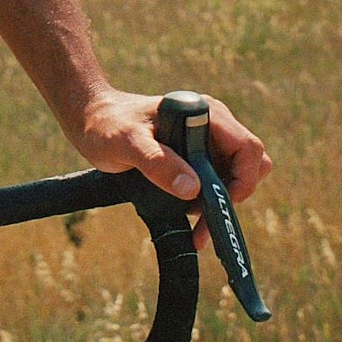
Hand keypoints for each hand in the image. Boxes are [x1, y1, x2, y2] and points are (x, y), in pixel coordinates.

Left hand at [67, 87, 271, 240]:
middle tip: (205, 218)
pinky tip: (193, 221)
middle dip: (234, 194)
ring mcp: (206, 140)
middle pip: (249, 164)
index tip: (222, 203)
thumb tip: (192, 189)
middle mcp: (213, 125)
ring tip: (197, 227)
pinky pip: (217, 181)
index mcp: (205, 114)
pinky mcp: (196, 155)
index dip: (244, 179)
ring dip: (221, 203)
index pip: (248, 148)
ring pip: (235, 176)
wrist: (92, 120)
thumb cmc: (107, 125)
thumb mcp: (127, 144)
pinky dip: (211, 203)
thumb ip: (158, 163)